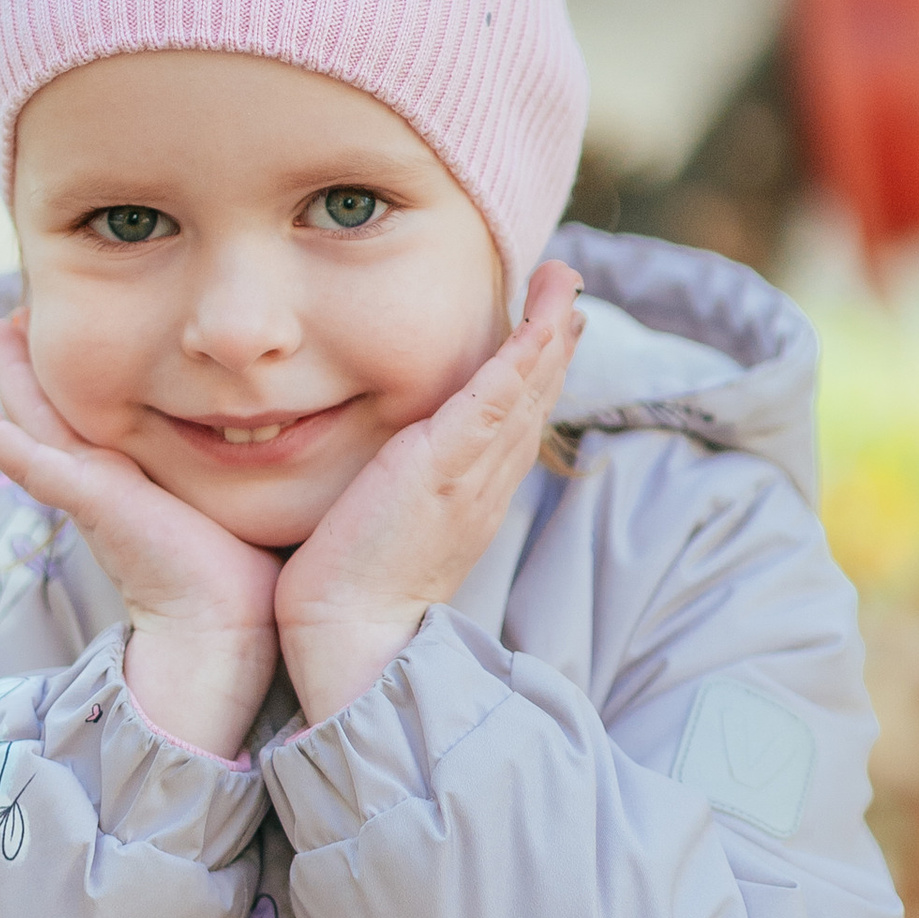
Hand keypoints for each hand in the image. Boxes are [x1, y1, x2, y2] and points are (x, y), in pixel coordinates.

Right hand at [0, 315, 279, 759]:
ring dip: (11, 379)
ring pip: (36, 424)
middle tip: (16, 316)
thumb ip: (246, 469)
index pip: (103, 418)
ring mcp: (90, 492)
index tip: (88, 328)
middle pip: (58, 412)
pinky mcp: (88, 500)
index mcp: (137, 482)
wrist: (226, 631)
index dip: (89, 376)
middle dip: (37, 365)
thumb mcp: (237, 502)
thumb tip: (287, 434)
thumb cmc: (245, 577)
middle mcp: (107, 483)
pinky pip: (29, 460)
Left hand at [277, 263, 581, 726]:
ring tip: (562, 282)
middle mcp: (485, 483)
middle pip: (533, 400)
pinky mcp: (446, 468)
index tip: (548, 331)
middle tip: (567, 291)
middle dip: (554, 342)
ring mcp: (473, 474)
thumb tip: (388, 474)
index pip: (512, 423)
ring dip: (549, 332)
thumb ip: (400, 494)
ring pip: (526, 391)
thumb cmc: (352, 592)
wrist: (350, 636)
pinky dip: (522, 356)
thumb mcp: (387, 529)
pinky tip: (540, 320)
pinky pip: (497, 400)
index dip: (535, 375)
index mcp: (472, 496)